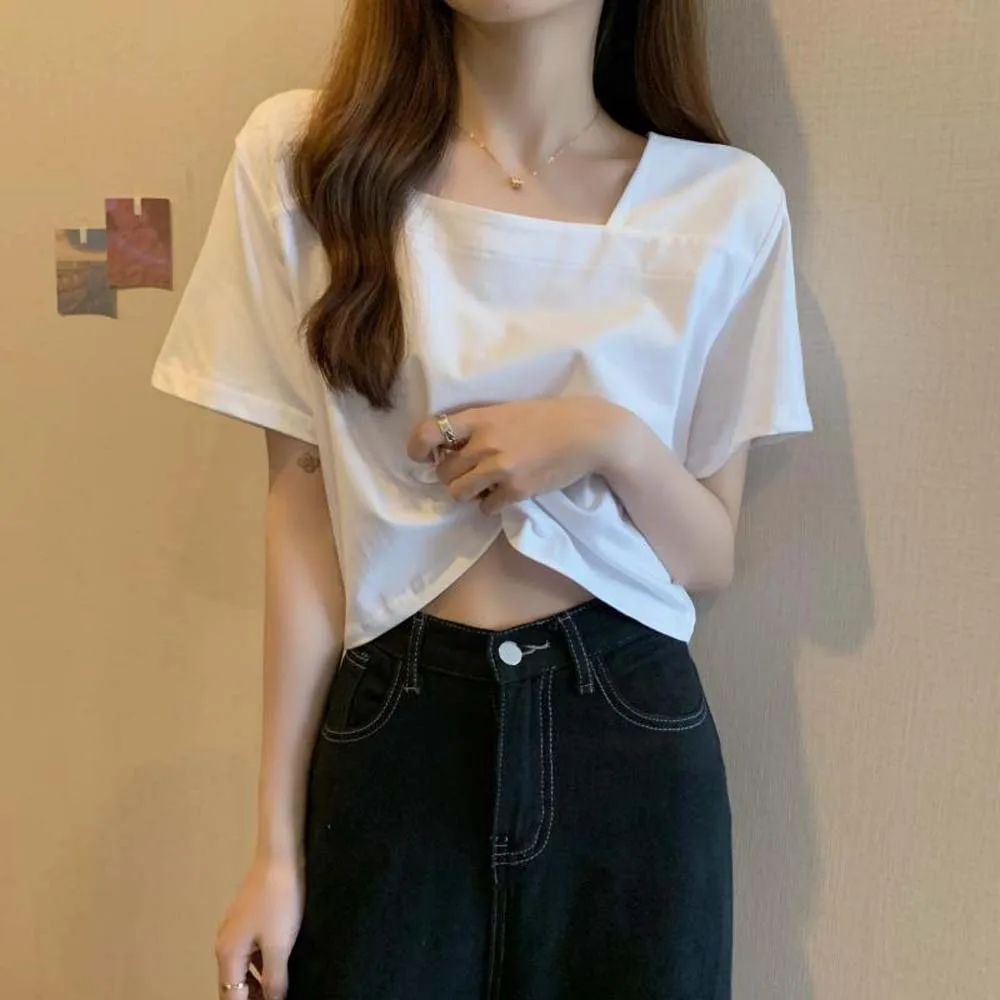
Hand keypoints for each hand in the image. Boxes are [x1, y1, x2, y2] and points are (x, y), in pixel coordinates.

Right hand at [215, 850, 304, 999]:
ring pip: (242, 969)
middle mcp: (225, 943)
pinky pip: (251, 953)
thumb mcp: (279, 945)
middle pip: (233, 985)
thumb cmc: (279, 900)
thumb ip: (275, 980)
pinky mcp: (248, 918)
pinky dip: (260, 967)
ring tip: (278, 993)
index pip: (231, 996)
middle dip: (250, 998)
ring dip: (256, 985)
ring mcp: (236, 929)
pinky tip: (278, 968)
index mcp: (228, 953)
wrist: (280, 856)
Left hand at [407, 397, 632, 514]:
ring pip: (459, 493)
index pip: (429, 432)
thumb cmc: (548, 417)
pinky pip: (486, 507)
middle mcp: (485, 444)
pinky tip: (505, 493)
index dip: (417, 447)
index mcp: (480, 418)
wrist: (588, 433)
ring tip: (485, 485)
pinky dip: (491, 504)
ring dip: (468, 492)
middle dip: (451, 475)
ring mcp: (500, 469)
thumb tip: (451, 449)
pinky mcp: (516, 490)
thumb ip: (480, 426)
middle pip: (443, 472)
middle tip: (468, 472)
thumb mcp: (508, 410)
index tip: (420, 456)